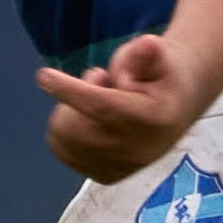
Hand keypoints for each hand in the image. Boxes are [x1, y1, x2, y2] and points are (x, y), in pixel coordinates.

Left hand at [34, 32, 217, 183]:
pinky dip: (66, 130)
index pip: (103, 107)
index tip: (43, 76)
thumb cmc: (162, 75)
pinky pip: (64, 152)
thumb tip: (147, 45)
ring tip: (97, 97)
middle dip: (74, 95)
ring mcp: (122, 169)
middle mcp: (139, 151)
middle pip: (77, 128)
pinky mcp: (108, 176)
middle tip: (100, 77)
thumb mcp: (161, 55)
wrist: (179, 108)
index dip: (71, 91)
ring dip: (70, 112)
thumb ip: (147, 52)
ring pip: (64, 140)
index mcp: (153, 119)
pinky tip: (90, 119)